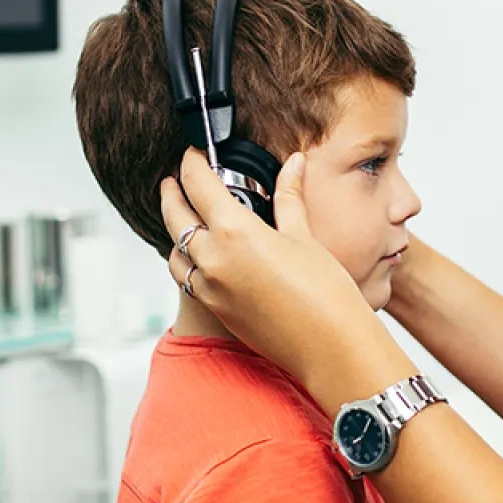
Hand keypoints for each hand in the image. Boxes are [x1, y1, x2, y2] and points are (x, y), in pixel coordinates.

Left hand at [161, 149, 392, 391]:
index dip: (192, 163)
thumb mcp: (305, 237)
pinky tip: (202, 255)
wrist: (330, 349)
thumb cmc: (326, 295)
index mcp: (235, 232)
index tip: (194, 154)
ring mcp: (210, 288)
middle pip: (174, 215)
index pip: (198, 185)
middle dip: (173, 192)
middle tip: (175, 179)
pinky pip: (186, 278)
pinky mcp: (215, 310)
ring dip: (176, 230)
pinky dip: (186, 260)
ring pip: (175, 251)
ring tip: (186, 218)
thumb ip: (289, 197)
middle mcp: (213, 260)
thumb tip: (293, 164)